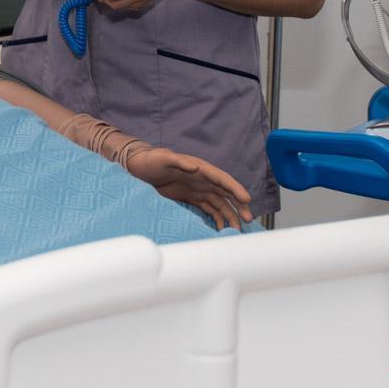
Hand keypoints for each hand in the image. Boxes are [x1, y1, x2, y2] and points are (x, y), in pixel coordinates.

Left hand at [124, 145, 254, 229]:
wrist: (140, 167)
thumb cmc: (152, 161)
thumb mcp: (163, 158)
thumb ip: (178, 161)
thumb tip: (196, 167)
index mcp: (200, 168)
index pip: (222, 179)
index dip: (235, 189)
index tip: (246, 199)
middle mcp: (203, 179)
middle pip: (226, 193)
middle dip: (239, 205)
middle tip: (248, 219)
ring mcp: (198, 189)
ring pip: (220, 203)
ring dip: (230, 215)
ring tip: (236, 229)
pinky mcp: (192, 198)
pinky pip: (209, 209)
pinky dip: (217, 218)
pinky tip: (221, 228)